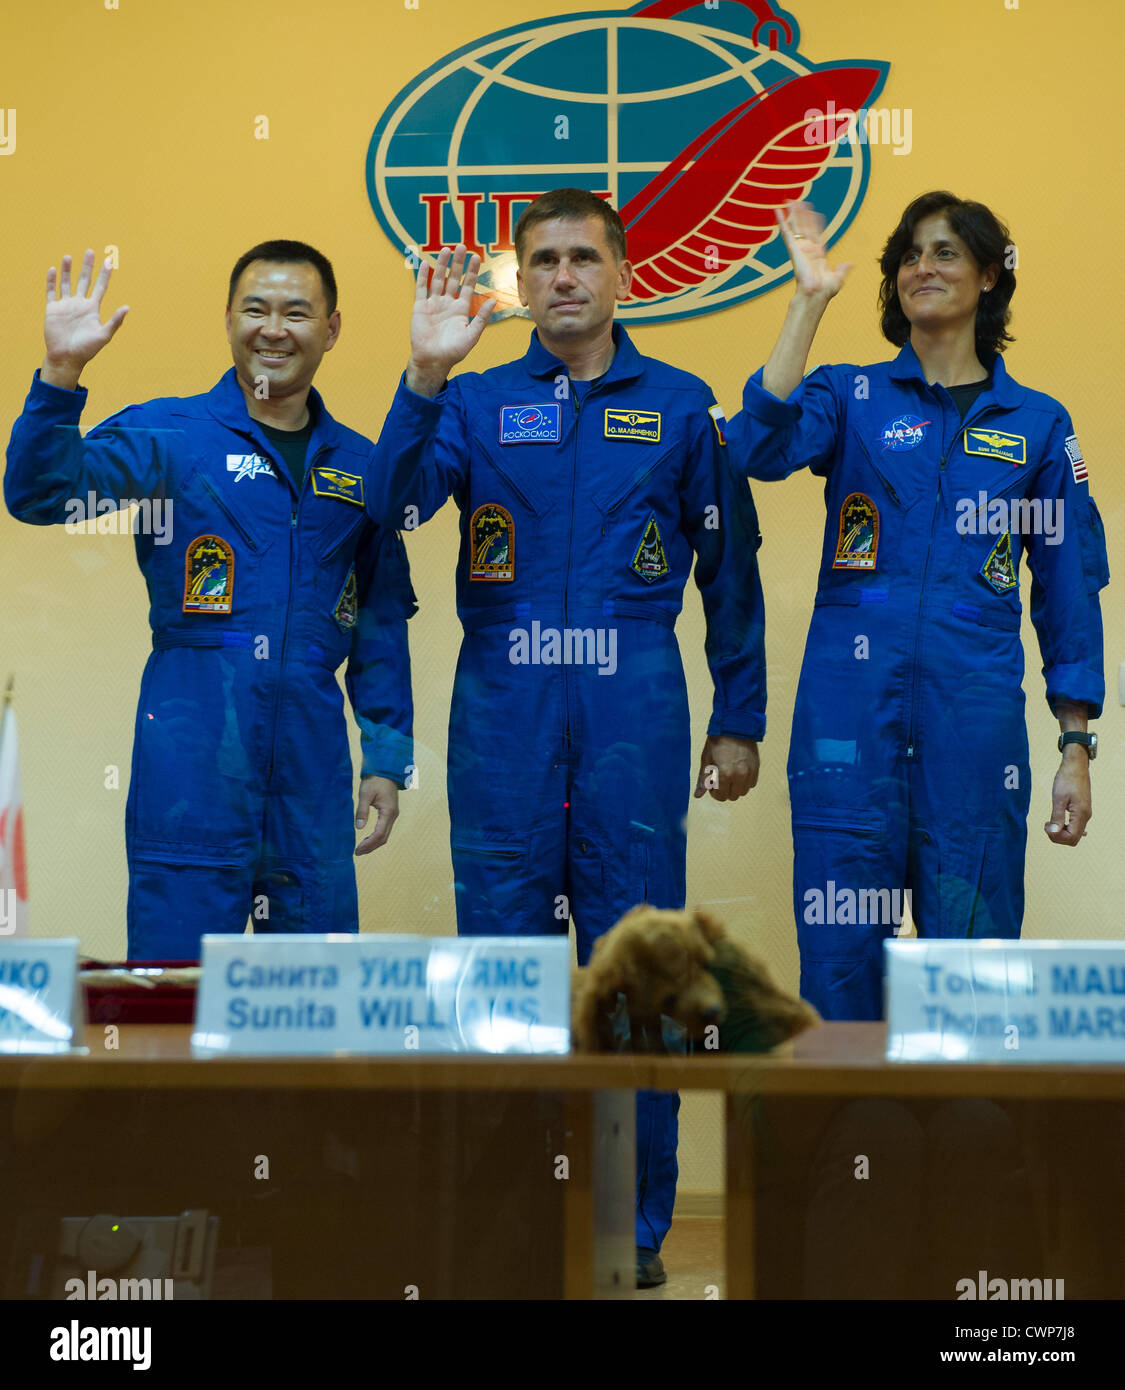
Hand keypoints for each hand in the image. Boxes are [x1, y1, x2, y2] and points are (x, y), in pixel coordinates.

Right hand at [42, 250, 128, 386]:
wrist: (66, 358)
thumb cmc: (87, 349)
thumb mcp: (104, 335)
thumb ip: (115, 321)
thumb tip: (128, 307)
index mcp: (92, 309)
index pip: (100, 287)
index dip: (105, 275)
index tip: (109, 261)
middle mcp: (80, 304)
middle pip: (84, 281)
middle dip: (87, 267)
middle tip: (90, 251)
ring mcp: (66, 305)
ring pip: (67, 283)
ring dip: (67, 270)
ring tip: (68, 257)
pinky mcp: (53, 309)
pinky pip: (52, 292)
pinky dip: (52, 281)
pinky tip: (53, 270)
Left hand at [355, 775, 399, 853]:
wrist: (385, 770)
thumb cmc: (374, 780)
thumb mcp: (365, 794)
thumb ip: (362, 810)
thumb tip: (359, 827)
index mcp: (388, 812)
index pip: (379, 834)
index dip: (368, 843)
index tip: (358, 850)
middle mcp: (393, 815)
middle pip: (383, 838)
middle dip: (371, 847)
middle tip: (357, 852)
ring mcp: (393, 815)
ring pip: (385, 835)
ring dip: (374, 843)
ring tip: (361, 848)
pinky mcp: (390, 813)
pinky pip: (385, 829)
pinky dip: (376, 837)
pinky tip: (367, 839)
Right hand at [406, 244, 494, 395]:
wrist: (433, 361)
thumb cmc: (453, 351)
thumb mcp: (471, 335)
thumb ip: (482, 318)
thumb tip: (494, 300)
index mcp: (461, 309)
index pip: (468, 285)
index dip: (472, 272)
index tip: (476, 257)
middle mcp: (447, 303)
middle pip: (453, 278)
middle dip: (457, 263)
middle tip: (461, 246)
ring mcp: (433, 304)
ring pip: (438, 279)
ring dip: (441, 265)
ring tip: (445, 249)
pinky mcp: (420, 307)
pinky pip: (421, 289)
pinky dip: (422, 276)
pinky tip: (424, 263)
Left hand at [693, 736, 758, 802]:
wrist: (734, 726)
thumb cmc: (717, 742)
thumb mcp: (706, 760)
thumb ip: (703, 780)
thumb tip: (697, 796)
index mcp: (724, 774)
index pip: (721, 796)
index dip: (715, 793)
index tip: (713, 785)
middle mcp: (738, 776)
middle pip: (733, 796)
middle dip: (725, 791)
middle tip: (720, 780)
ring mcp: (749, 772)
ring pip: (743, 792)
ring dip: (736, 788)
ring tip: (730, 776)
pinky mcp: (756, 768)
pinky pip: (752, 784)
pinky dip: (745, 782)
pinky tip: (738, 772)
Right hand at [776, 201, 850, 300]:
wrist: (816, 294)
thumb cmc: (825, 291)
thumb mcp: (837, 278)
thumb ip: (842, 269)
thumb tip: (848, 264)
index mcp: (818, 256)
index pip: (816, 235)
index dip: (815, 223)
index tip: (814, 213)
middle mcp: (808, 250)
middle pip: (805, 227)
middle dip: (802, 214)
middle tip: (799, 202)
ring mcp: (800, 248)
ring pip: (796, 226)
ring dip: (793, 213)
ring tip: (790, 200)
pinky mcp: (793, 248)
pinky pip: (786, 232)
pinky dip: (781, 221)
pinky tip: (777, 211)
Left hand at [1044, 752, 1090, 845]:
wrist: (1076, 766)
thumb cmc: (1066, 779)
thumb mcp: (1059, 798)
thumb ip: (1057, 816)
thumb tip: (1053, 832)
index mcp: (1081, 814)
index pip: (1071, 838)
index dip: (1057, 837)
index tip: (1047, 825)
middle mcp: (1085, 816)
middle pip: (1073, 839)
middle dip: (1058, 836)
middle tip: (1047, 825)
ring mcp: (1085, 814)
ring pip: (1074, 834)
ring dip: (1061, 832)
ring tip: (1050, 822)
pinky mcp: (1082, 810)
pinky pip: (1075, 826)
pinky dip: (1065, 827)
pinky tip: (1057, 821)